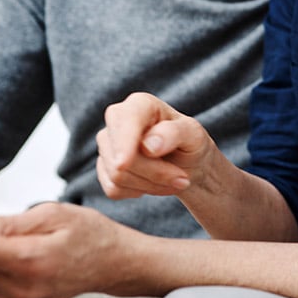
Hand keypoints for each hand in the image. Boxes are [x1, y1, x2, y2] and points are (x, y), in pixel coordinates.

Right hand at [96, 92, 216, 199]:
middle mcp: (118, 120)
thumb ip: (174, 134)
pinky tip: (153, 184)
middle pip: (121, 157)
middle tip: (183, 178)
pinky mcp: (104, 167)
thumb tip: (148, 146)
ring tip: (173, 180)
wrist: (187, 164)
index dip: (123, 142)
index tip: (124, 164)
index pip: (125, 120)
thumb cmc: (190, 143)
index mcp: (140, 104)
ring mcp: (108, 144)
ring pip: (117, 176)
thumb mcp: (194, 135)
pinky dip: (138, 192)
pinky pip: (113, 189)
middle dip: (155, 173)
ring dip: (151, 185)